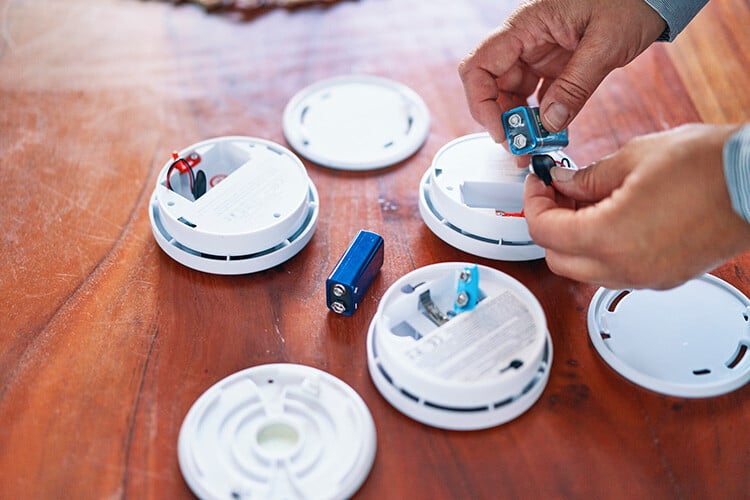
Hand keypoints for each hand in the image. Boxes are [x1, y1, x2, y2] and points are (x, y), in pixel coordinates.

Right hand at [458, 0, 665, 141]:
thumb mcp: (606, 43)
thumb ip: (576, 84)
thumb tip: (550, 123)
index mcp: (527, 24)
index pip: (479, 66)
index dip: (481, 103)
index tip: (501, 130)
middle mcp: (525, 39)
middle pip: (492, 86)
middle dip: (502, 120)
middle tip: (520, 148)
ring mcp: (538, 53)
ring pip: (512, 95)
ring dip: (519, 123)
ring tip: (534, 147)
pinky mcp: (554, 64)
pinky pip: (537, 96)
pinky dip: (540, 117)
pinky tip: (550, 134)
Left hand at [523, 124, 749, 288]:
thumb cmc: (708, 166)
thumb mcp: (633, 158)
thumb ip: (586, 177)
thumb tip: (561, 183)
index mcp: (608, 237)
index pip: (544, 231)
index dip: (532, 203)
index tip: (536, 185)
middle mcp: (623, 268)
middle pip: (557, 259)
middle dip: (548, 225)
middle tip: (556, 194)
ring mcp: (645, 278)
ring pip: (584, 271)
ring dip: (573, 240)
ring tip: (584, 202)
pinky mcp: (664, 278)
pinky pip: (615, 272)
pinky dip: (600, 250)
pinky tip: (610, 218)